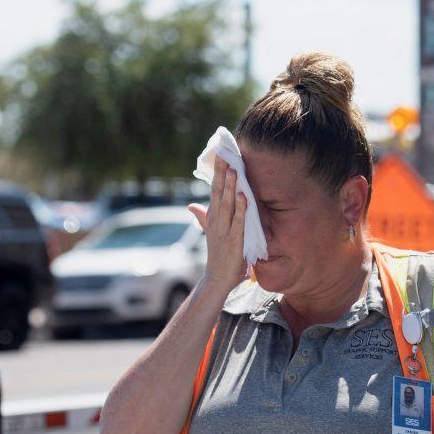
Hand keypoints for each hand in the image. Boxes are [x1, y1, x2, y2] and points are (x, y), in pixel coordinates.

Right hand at [188, 156, 247, 292]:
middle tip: (224, 153)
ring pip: (226, 204)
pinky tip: (242, 195)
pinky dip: (240, 208)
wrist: (216, 280)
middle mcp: (216, 221)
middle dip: (221, 173)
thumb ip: (202, 218)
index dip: (217, 172)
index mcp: (212, 218)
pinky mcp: (234, 241)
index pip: (213, 190)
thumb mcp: (210, 233)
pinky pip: (238, 221)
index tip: (221, 154)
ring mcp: (224, 231)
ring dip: (229, 186)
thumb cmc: (218, 256)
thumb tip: (191, 206)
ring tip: (233, 169)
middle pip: (217, 192)